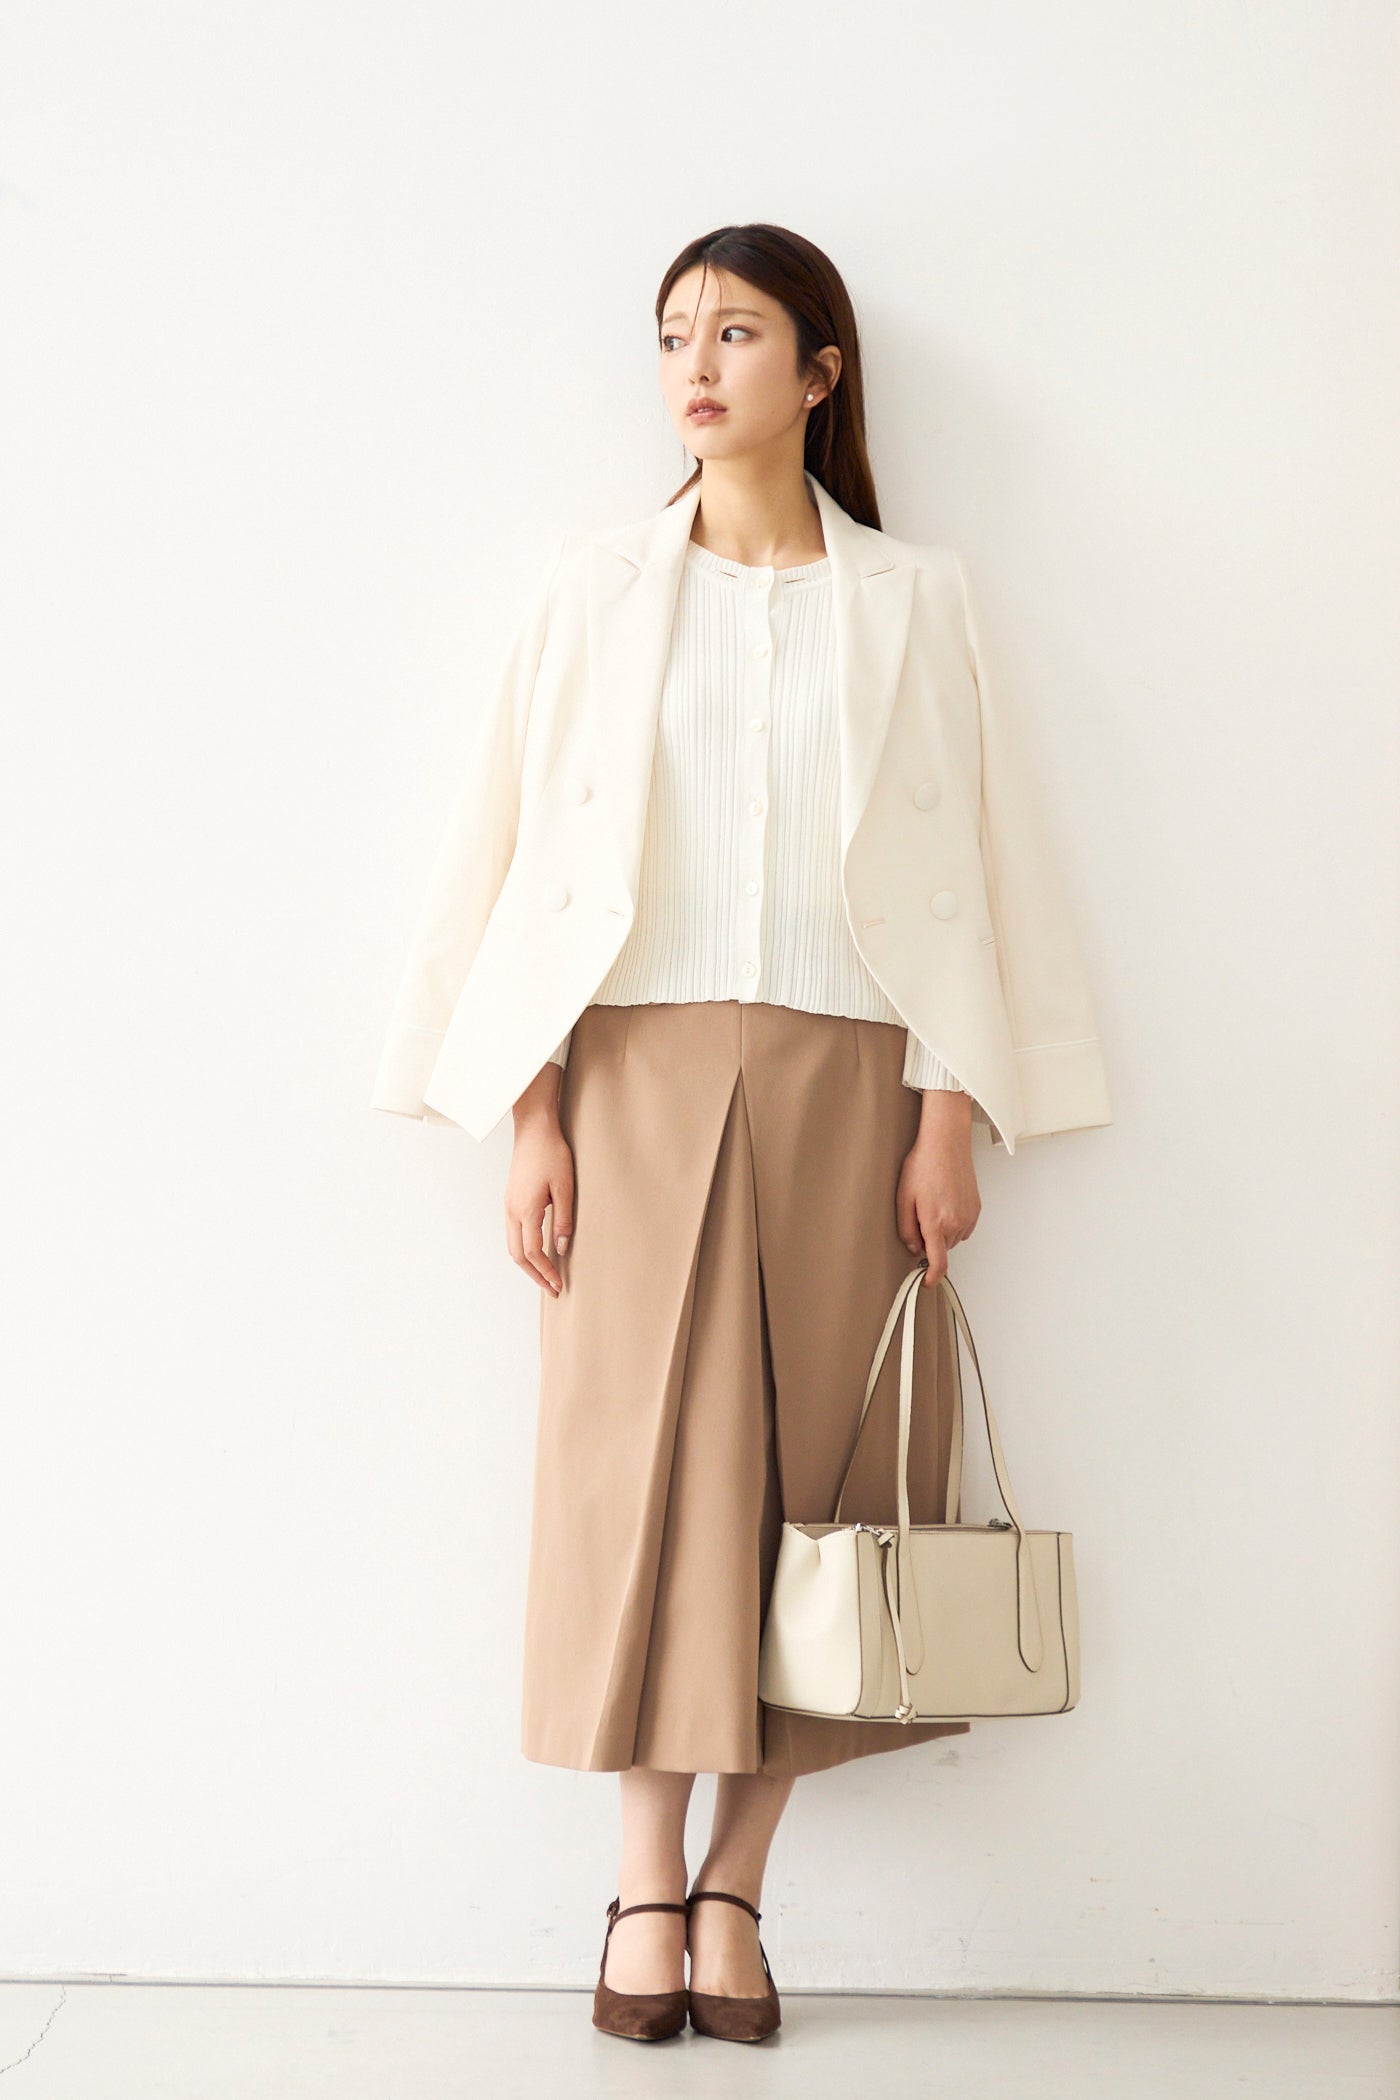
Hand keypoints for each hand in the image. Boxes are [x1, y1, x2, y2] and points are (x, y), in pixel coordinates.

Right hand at [506, 1069, 573, 1294]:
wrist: (534, 1129)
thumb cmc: (552, 1154)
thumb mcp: (564, 1187)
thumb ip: (562, 1220)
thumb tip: (562, 1248)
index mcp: (525, 1210)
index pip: (533, 1253)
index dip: (546, 1272)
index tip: (559, 1285)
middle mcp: (512, 1211)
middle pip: (518, 1256)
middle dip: (535, 1275)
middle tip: (553, 1288)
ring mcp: (508, 1206)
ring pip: (513, 1246)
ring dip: (528, 1264)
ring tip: (546, 1275)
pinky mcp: (510, 1200)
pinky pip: (513, 1234)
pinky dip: (524, 1250)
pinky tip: (538, 1252)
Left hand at [896, 1093, 980, 1282]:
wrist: (946, 1144)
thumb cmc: (923, 1165)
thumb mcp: (903, 1197)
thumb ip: (906, 1228)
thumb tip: (913, 1248)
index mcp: (936, 1223)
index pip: (938, 1262)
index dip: (932, 1276)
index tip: (926, 1281)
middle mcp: (956, 1223)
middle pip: (942, 1249)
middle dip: (930, 1241)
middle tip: (919, 1215)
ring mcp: (969, 1216)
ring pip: (953, 1238)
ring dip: (942, 1231)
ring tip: (932, 1203)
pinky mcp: (976, 1208)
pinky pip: (963, 1227)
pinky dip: (953, 1222)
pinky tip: (945, 1202)